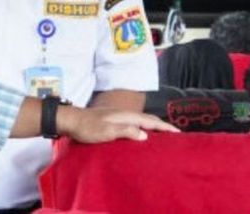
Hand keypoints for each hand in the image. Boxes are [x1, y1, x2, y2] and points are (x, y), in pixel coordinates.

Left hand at [55, 105, 178, 143]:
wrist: (70, 120)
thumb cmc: (87, 128)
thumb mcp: (106, 131)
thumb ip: (125, 131)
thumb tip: (145, 135)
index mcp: (126, 115)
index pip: (151, 121)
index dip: (165, 127)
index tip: (179, 134)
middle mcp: (125, 113)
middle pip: (149, 119)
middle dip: (163, 126)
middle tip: (175, 136)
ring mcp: (119, 115)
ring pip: (142, 120)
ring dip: (153, 127)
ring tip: (163, 136)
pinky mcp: (113, 120)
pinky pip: (134, 123)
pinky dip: (143, 127)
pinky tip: (142, 134)